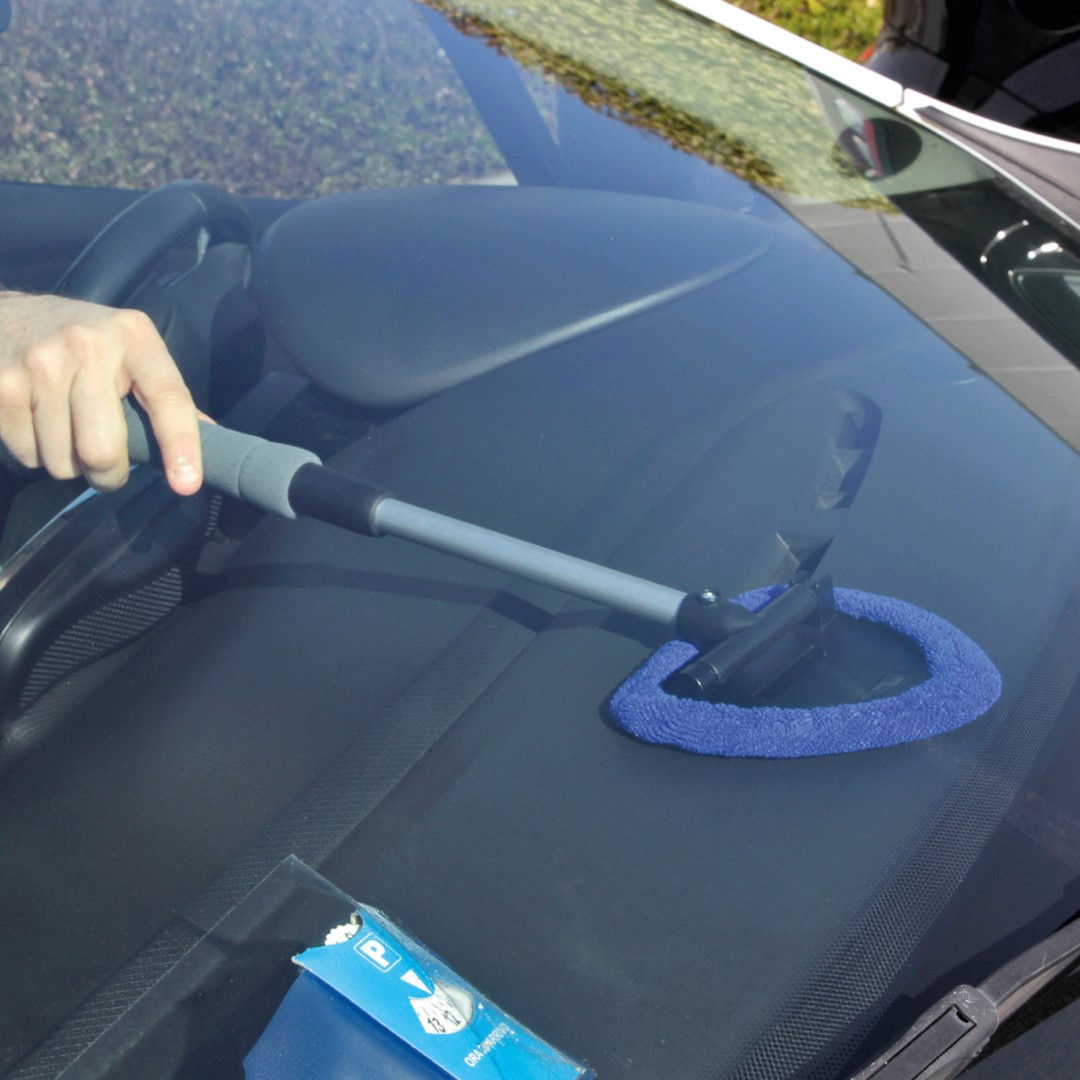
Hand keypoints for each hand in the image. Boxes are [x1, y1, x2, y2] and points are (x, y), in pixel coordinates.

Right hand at [0, 291, 202, 493]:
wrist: (8, 314)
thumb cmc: (86, 343)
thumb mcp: (133, 351)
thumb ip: (167, 396)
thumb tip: (215, 442)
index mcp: (135, 339)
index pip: (168, 398)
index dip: (180, 445)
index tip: (187, 483)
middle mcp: (87, 347)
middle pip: (103, 450)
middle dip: (108, 474)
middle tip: (107, 465)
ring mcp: (39, 365)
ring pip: (63, 462)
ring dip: (68, 463)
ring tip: (66, 428)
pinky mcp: (1, 387)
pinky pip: (27, 455)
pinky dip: (35, 453)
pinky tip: (37, 421)